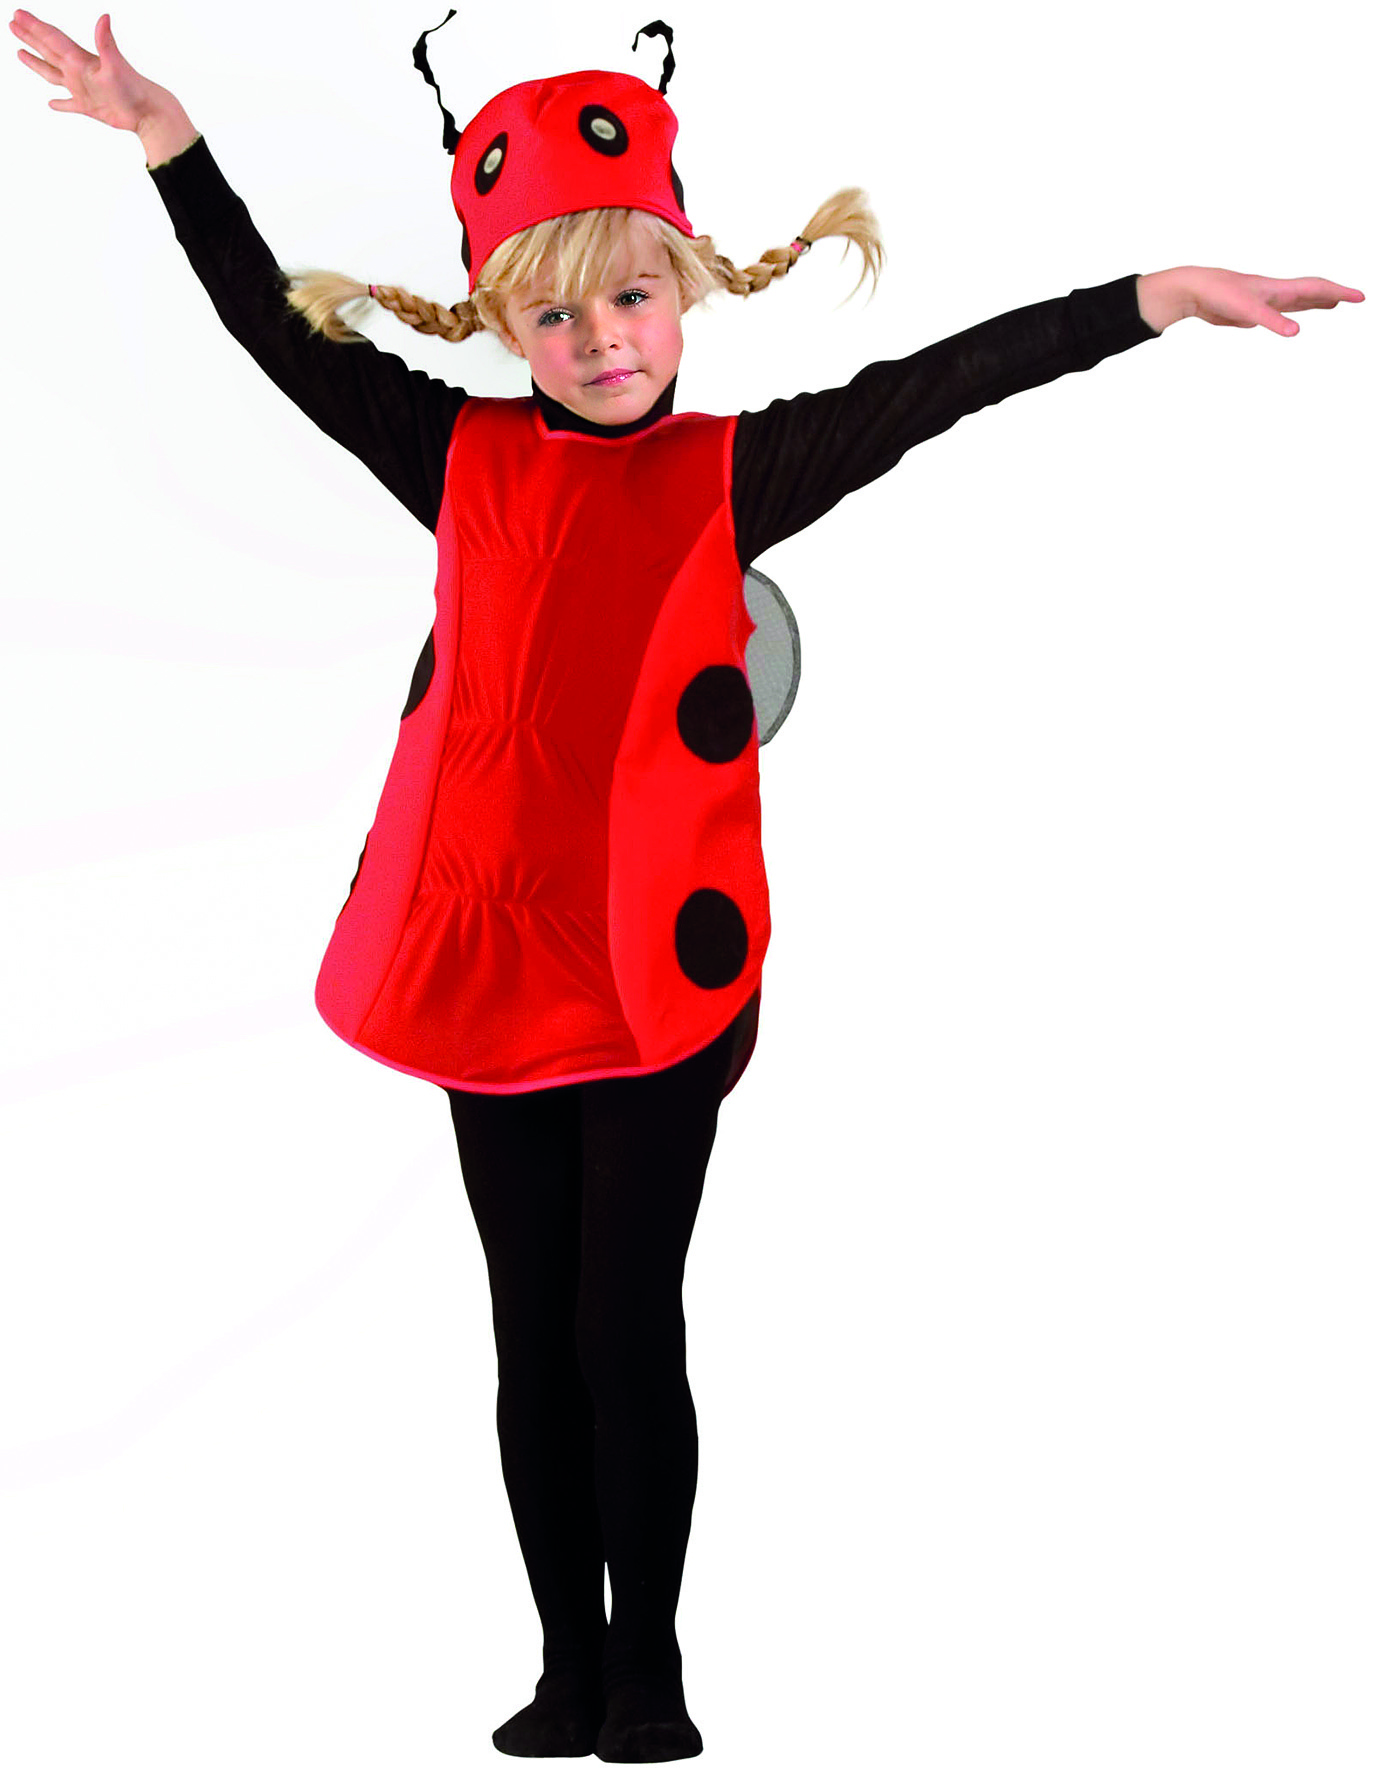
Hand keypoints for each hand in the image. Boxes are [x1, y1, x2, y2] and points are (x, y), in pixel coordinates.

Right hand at [10, 9, 169, 133]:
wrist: (148, 112)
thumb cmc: (133, 88)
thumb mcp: (115, 64)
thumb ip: (105, 41)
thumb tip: (104, 17)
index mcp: (80, 59)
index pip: (52, 38)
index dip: (34, 26)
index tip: (18, 14)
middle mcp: (78, 71)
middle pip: (48, 50)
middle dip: (30, 37)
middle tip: (13, 23)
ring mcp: (82, 89)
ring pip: (52, 74)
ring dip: (36, 64)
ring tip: (21, 54)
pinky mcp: (89, 107)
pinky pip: (69, 105)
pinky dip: (60, 104)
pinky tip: (51, 103)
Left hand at [1174, 265, 1364, 336]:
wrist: (1194, 291)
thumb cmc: (1218, 293)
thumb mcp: (1247, 310)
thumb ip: (1272, 321)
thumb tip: (1296, 332)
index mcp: (1278, 289)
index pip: (1316, 288)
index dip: (1340, 292)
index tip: (1360, 297)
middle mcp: (1274, 293)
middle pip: (1311, 292)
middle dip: (1334, 296)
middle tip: (1354, 299)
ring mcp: (1263, 302)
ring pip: (1296, 302)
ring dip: (1315, 303)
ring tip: (1331, 305)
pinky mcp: (1250, 312)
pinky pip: (1278, 313)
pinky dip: (1290, 315)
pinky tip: (1289, 320)